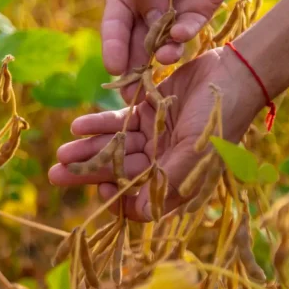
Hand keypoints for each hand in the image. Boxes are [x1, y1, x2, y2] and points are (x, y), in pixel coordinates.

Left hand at [48, 47, 264, 220]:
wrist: (233, 75)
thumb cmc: (219, 118)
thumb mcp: (194, 153)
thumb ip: (166, 181)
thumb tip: (137, 212)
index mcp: (175, 179)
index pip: (138, 199)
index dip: (117, 198)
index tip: (101, 188)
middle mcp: (161, 161)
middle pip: (117, 171)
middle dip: (87, 172)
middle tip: (55, 173)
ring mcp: (153, 136)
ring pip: (113, 146)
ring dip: (87, 149)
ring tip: (61, 151)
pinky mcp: (147, 111)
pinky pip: (117, 122)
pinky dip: (97, 125)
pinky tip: (77, 126)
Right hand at [103, 0, 239, 100]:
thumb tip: (151, 19)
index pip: (114, 26)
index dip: (113, 47)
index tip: (114, 68)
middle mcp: (142, 14)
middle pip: (134, 44)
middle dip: (134, 66)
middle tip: (133, 88)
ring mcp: (169, 19)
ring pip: (160, 44)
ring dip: (161, 54)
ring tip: (164, 58)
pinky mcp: (194, 18)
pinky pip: (187, 32)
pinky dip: (184, 36)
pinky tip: (182, 36)